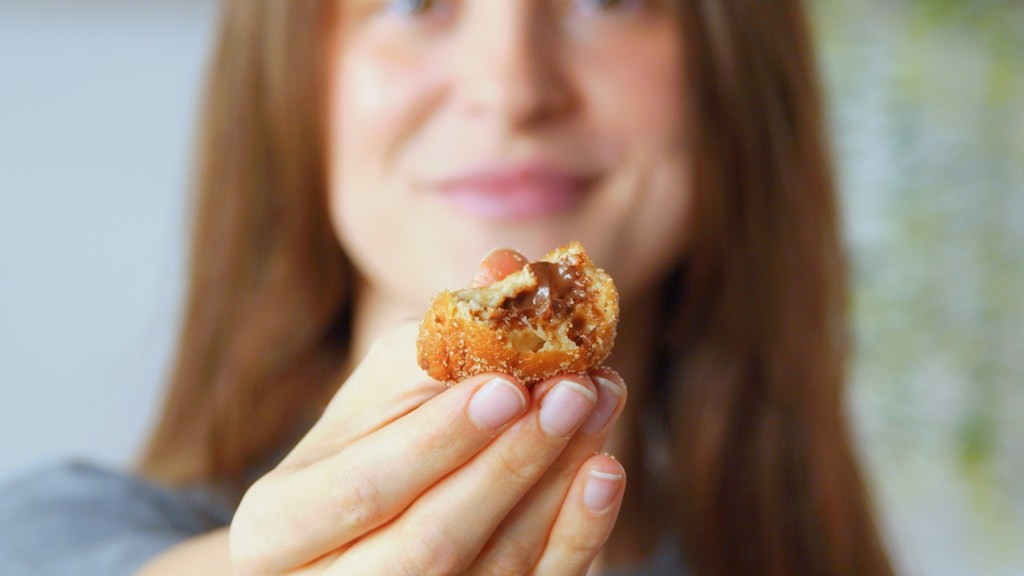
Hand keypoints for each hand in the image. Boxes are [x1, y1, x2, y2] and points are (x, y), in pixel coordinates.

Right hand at [228, 250, 627, 575]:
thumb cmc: (366, 448)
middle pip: (428, 543)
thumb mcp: (377, 395)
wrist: (365, 537)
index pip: (362, 490)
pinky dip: (577, 536)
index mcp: (281, 525)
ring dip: (554, 483)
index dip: (435, 441)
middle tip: (574, 388)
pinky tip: (605, 473)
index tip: (507, 384)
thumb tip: (502, 267)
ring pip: (488, 570)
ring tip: (599, 403)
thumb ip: (433, 342)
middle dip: (508, 462)